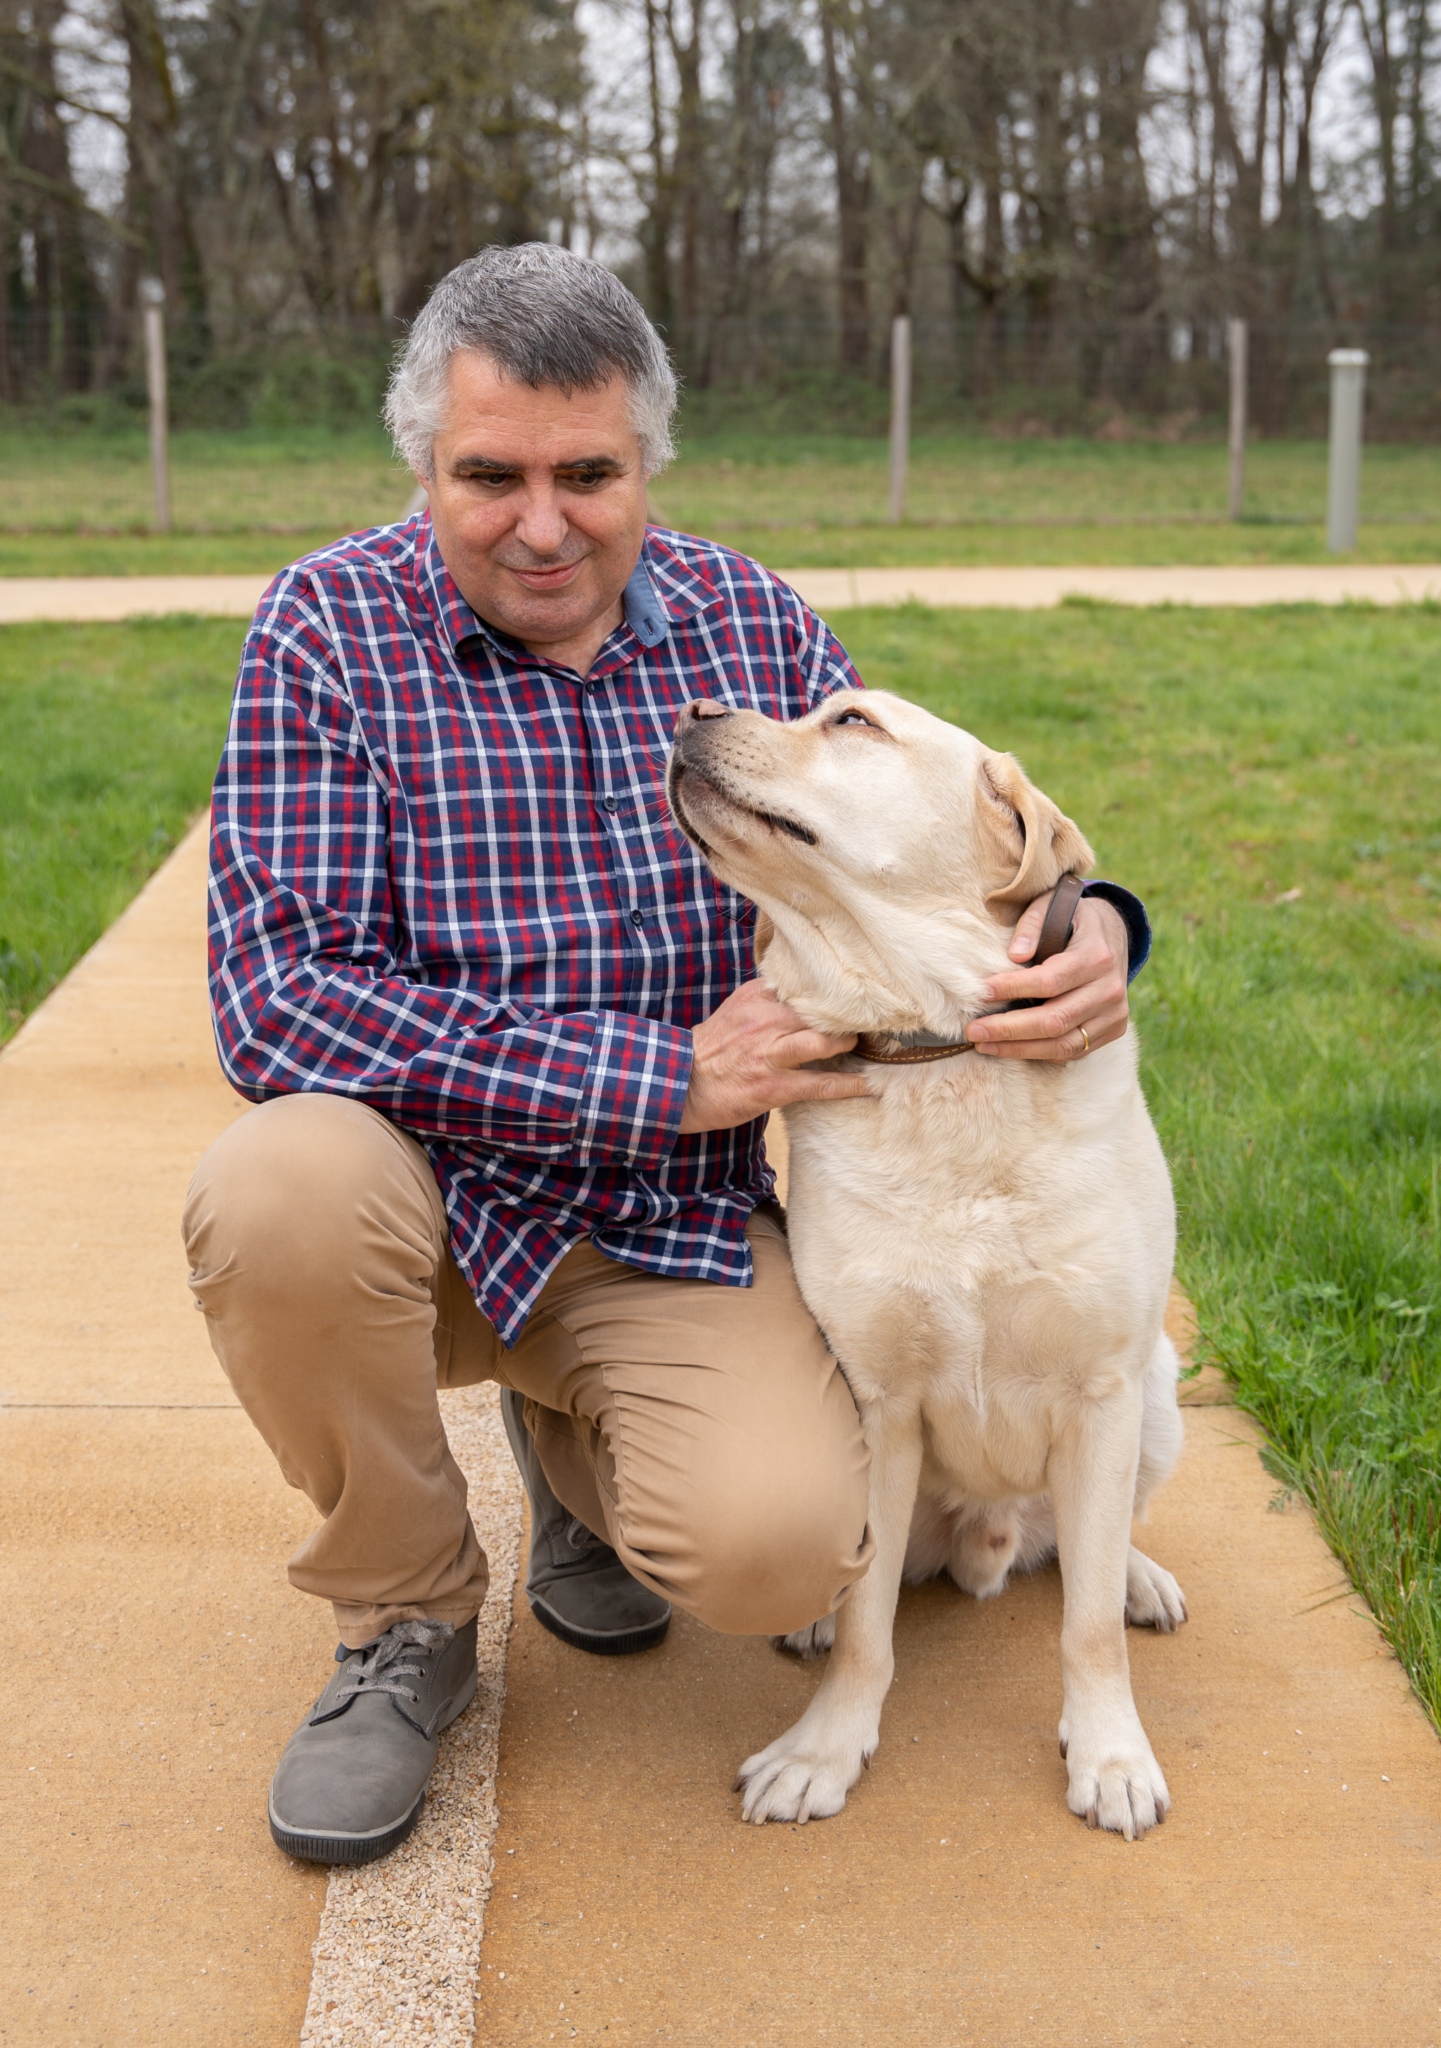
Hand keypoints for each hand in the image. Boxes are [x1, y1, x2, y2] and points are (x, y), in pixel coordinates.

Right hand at [678, 980, 871, 1133]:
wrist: (681, 1082)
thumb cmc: (713, 1047)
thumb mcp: (737, 1008)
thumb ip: (768, 996)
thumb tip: (802, 988)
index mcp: (757, 997)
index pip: (805, 985)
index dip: (834, 990)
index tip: (856, 990)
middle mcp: (765, 1021)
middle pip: (820, 1011)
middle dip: (848, 1016)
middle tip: (870, 1019)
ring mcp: (769, 1054)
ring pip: (823, 1043)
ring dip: (848, 1044)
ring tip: (864, 1045)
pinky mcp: (773, 1086)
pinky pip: (819, 1084)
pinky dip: (848, 1085)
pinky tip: (868, 1085)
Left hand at [966, 894, 1128, 1061]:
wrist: (1114, 935)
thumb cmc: (1072, 920)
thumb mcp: (1053, 905)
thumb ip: (1032, 923)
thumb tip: (1015, 955)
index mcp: (1097, 955)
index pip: (1050, 980)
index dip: (1013, 989)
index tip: (982, 992)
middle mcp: (1110, 989)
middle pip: (1054, 1020)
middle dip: (1008, 1029)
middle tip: (973, 1030)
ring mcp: (1114, 1013)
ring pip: (1063, 1044)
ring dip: (1019, 1048)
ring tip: (984, 1044)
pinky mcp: (1112, 1029)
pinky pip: (1072, 1051)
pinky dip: (1039, 1052)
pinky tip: (1010, 1048)